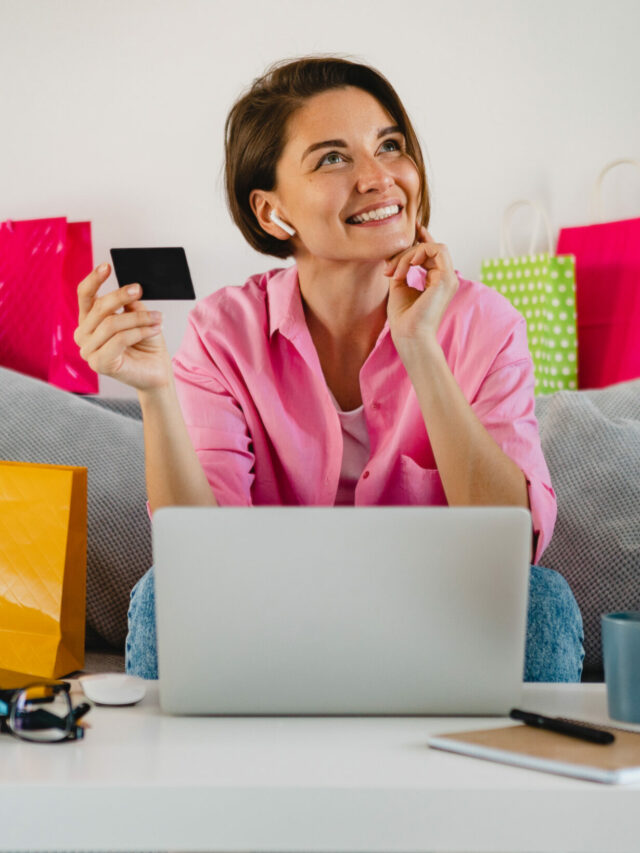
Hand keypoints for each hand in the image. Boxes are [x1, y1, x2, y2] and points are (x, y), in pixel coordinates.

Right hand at [74, 264, 172, 390]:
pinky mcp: (99, 364)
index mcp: (89, 321)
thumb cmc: (146, 345)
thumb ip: (130, 304)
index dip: (94, 279)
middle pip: (100, 307)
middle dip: (122, 296)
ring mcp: (88, 351)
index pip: (85, 296)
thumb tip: (130, 291)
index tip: (107, 266)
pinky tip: (154, 329)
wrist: (157, 372)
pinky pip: (119, 339)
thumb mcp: (139, 317)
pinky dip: (139, 332)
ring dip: (138, 318)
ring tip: (158, 318)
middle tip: (139, 289)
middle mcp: (83, 335)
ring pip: (112, 323)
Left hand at [383, 223, 458, 354]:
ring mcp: (449, 278)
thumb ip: (401, 270)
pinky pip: (437, 250)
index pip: (433, 252)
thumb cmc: (404, 318)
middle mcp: (446, 278)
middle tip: (387, 269)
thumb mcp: (399, 287)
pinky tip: (408, 264)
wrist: (409, 336)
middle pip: (428, 248)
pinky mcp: (447, 279)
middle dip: (405, 253)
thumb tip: (395, 255)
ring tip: (396, 272)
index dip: (423, 237)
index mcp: (436, 281)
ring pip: (433, 247)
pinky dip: (420, 252)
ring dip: (409, 255)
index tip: (413, 226)